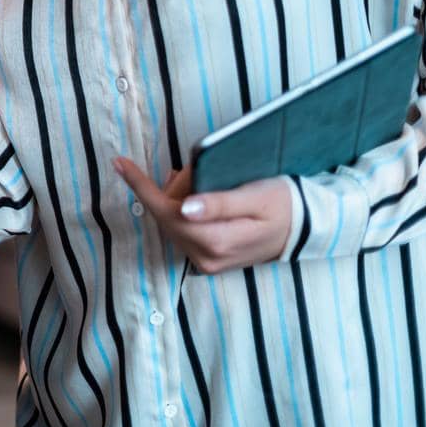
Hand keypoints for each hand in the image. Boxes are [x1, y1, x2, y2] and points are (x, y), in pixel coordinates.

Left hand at [115, 158, 291, 273]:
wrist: (305, 228)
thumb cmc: (282, 204)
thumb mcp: (255, 197)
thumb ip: (219, 204)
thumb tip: (185, 208)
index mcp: (217, 242)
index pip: (166, 212)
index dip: (141, 187)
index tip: (120, 163)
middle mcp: (206, 258)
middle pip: (167, 216)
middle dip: (170, 189)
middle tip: (190, 170)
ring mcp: (206, 263)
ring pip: (173, 223)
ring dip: (177, 199)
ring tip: (200, 182)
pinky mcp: (208, 260)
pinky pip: (183, 231)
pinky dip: (183, 211)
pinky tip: (198, 198)